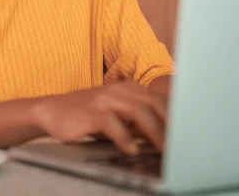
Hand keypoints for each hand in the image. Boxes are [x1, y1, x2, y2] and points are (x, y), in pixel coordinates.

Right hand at [30, 81, 167, 153]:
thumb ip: (138, 120)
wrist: (50, 111)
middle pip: (154, 103)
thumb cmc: (86, 115)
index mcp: (128, 88)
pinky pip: (113, 124)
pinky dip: (125, 138)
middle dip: (169, 126)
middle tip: (180, 146)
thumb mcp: (115, 113)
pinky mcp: (90, 113)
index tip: (188, 134)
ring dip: (154, 132)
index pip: (160, 100)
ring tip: (162, 150)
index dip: (176, 117)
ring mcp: (104, 100)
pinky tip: (131, 150)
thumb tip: (165, 136)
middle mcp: (119, 90)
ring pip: (138, 111)